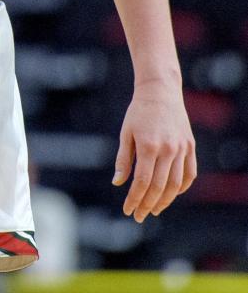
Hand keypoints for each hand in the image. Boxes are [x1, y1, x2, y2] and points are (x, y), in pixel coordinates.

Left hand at [112, 82, 196, 221]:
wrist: (161, 92)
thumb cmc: (138, 112)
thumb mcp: (126, 133)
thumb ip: (123, 159)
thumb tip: (118, 183)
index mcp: (148, 146)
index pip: (143, 182)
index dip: (135, 198)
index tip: (128, 210)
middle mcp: (168, 150)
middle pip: (159, 187)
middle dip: (148, 204)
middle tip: (139, 216)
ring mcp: (182, 149)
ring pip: (176, 184)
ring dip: (165, 201)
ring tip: (153, 209)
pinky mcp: (191, 147)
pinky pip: (189, 174)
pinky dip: (181, 188)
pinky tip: (171, 194)